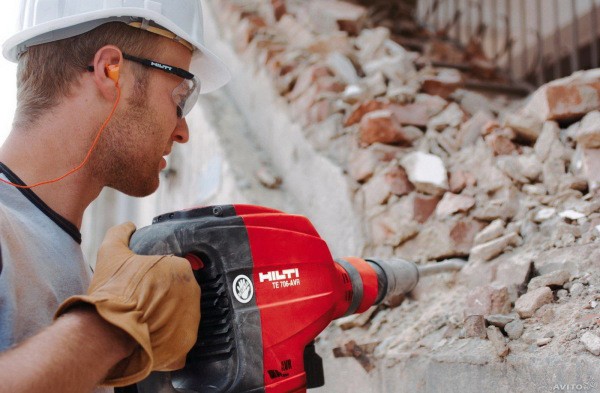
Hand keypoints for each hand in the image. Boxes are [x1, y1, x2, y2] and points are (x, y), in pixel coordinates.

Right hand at [55, 222, 199, 386]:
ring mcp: (192, 318)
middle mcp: (193, 291)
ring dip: (166, 316)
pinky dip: (167, 336)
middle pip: (178, 291)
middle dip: (163, 296)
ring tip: (143, 319)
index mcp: (181, 268)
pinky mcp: (187, 341)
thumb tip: (128, 226)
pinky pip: (179, 336)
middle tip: (141, 301)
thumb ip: (121, 234)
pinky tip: (149, 334)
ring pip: (180, 314)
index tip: (142, 284)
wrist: (108, 332)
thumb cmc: (113, 293)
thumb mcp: (111, 253)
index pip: (172, 269)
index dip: (156, 276)